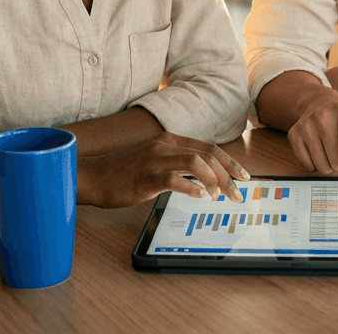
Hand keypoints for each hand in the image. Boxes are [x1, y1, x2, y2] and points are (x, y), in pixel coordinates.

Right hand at [77, 131, 251, 208]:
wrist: (94, 177)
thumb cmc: (124, 173)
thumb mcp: (155, 161)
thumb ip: (177, 163)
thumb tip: (205, 178)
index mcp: (170, 139)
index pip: (209, 148)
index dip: (230, 163)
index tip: (243, 178)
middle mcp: (166, 144)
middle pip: (208, 155)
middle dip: (228, 175)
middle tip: (236, 195)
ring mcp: (156, 158)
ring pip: (196, 163)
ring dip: (213, 181)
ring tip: (217, 197)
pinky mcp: (146, 175)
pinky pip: (175, 178)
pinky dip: (192, 188)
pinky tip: (200, 197)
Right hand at [286, 87, 337, 189]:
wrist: (323, 102)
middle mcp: (323, 116)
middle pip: (337, 162)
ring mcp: (306, 125)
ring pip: (322, 167)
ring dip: (331, 164)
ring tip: (333, 146)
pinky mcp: (294, 134)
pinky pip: (308, 166)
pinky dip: (317, 164)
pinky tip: (320, 147)